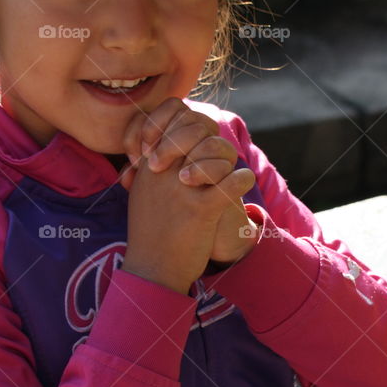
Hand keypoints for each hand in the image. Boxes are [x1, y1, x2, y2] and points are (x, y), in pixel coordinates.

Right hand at [120, 98, 258, 265]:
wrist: (152, 270)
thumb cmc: (153, 232)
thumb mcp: (145, 193)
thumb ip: (155, 167)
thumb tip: (171, 143)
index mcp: (149, 163)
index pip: (176, 115)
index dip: (193, 120)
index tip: (198, 141)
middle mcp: (163, 170)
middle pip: (198, 127)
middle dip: (214, 138)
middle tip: (218, 158)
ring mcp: (182, 189)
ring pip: (217, 150)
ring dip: (228, 160)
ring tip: (229, 175)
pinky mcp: (201, 209)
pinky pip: (232, 182)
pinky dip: (242, 180)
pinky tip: (241, 185)